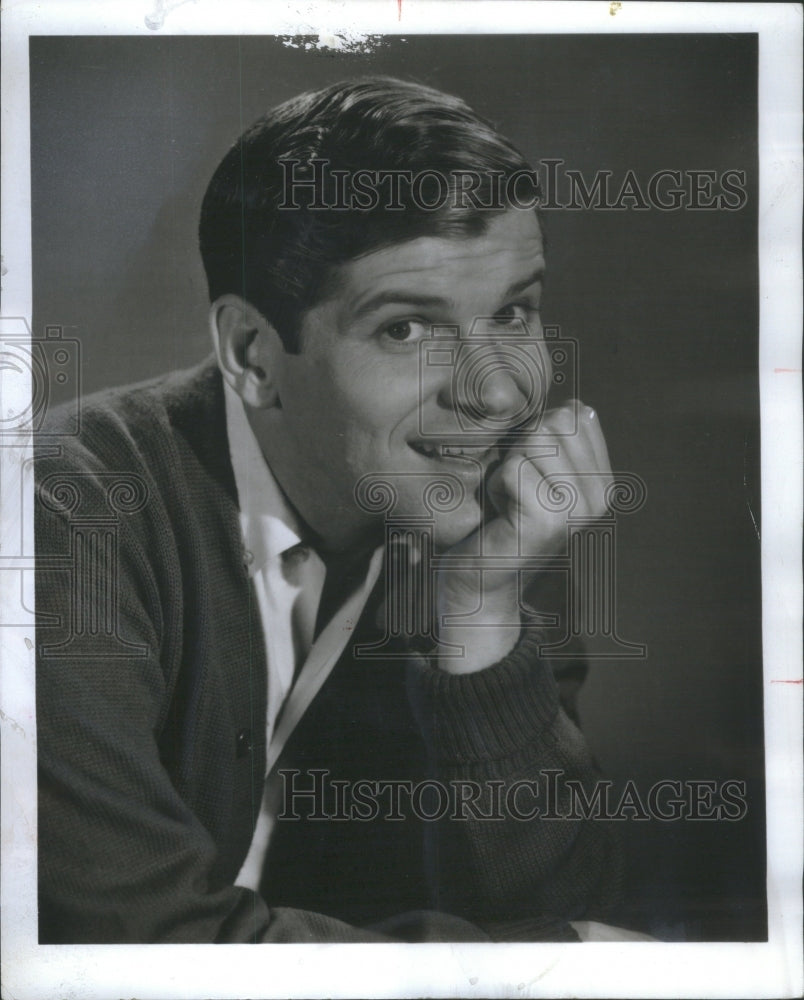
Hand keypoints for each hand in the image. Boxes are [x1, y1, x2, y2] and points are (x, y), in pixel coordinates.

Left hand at [435, 400, 612, 673]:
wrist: (481, 581)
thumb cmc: (498, 518)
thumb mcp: (534, 468)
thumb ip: (557, 437)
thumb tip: (580, 407)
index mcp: (604, 482)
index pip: (572, 415)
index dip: (535, 439)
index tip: (529, 479)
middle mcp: (601, 497)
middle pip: (553, 425)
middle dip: (520, 452)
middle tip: (515, 494)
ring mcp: (579, 511)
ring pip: (533, 443)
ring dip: (507, 469)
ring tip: (509, 504)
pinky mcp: (550, 523)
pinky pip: (513, 468)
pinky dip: (496, 487)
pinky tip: (501, 516)